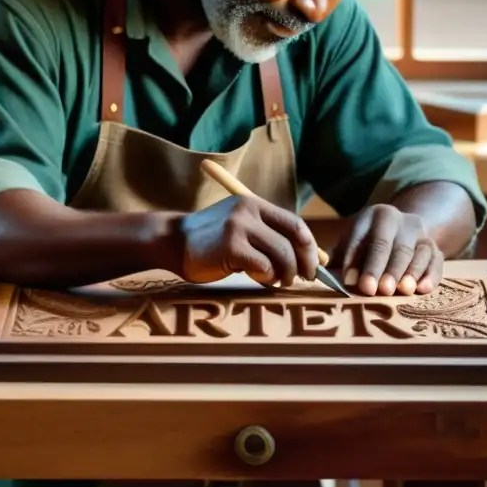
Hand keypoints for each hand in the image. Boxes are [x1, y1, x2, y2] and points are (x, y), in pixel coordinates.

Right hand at [174, 196, 319, 285]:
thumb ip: (267, 235)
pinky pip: (263, 266)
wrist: (173, 241)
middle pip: (293, 239)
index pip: (295, 223)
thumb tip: (306, 257)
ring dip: (285, 274)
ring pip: (281, 254)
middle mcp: (249, 212)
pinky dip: (266, 277)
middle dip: (304, 263)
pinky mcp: (231, 247)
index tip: (313, 264)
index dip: (309, 246)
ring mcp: (239, 228)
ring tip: (278, 281)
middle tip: (302, 278)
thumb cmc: (210, 240)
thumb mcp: (239, 227)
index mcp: (254, 204)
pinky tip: (258, 278)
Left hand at [337, 203, 442, 295]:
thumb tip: (323, 275)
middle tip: (376, 290)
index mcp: (375, 215)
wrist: (402, 229)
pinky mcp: (435, 248)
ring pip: (417, 253)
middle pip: (393, 246)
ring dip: (409, 273)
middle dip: (384, 269)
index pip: (364, 238)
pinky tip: (421, 289)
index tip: (350, 281)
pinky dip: (430, 276)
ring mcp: (420, 233)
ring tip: (400, 291)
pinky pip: (437, 261)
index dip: (356, 260)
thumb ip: (340, 257)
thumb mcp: (353, 241)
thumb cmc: (369, 242)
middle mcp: (400, 220)